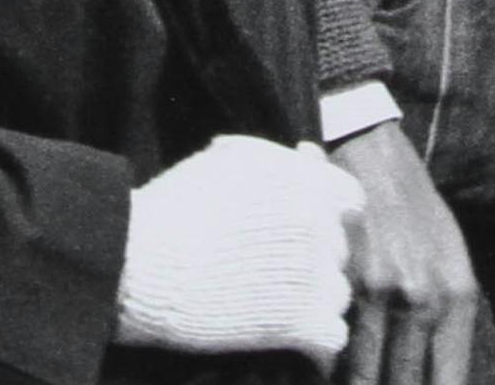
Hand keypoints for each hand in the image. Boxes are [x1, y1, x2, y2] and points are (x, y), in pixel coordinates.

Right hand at [115, 136, 359, 360]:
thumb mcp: (229, 161)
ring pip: (337, 292)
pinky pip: (332, 335)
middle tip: (274, 270)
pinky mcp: (302, 321)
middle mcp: (318, 222)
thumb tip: (307, 155)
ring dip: (313, 299)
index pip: (348, 199)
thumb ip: (277, 160)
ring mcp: (314, 274)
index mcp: (304, 181)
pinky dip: (313, 338)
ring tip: (275, 303)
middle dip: (311, 258)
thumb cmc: (175, 207)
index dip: (327, 212)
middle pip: (337, 249)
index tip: (304, 225)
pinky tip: (289, 336)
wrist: (146, 259)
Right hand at [332, 120, 477, 384]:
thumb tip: (438, 380)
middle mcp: (423, 298)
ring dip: (355, 383)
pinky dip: (325, 369)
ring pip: (363, 377)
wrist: (369, 147)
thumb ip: (448, 318)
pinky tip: (322, 372)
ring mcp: (379, 290)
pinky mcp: (338, 279)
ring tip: (349, 378)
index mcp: (457, 296)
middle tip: (379, 383)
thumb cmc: (412, 205)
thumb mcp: (450, 254)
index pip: (448, 383)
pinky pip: (331, 349)